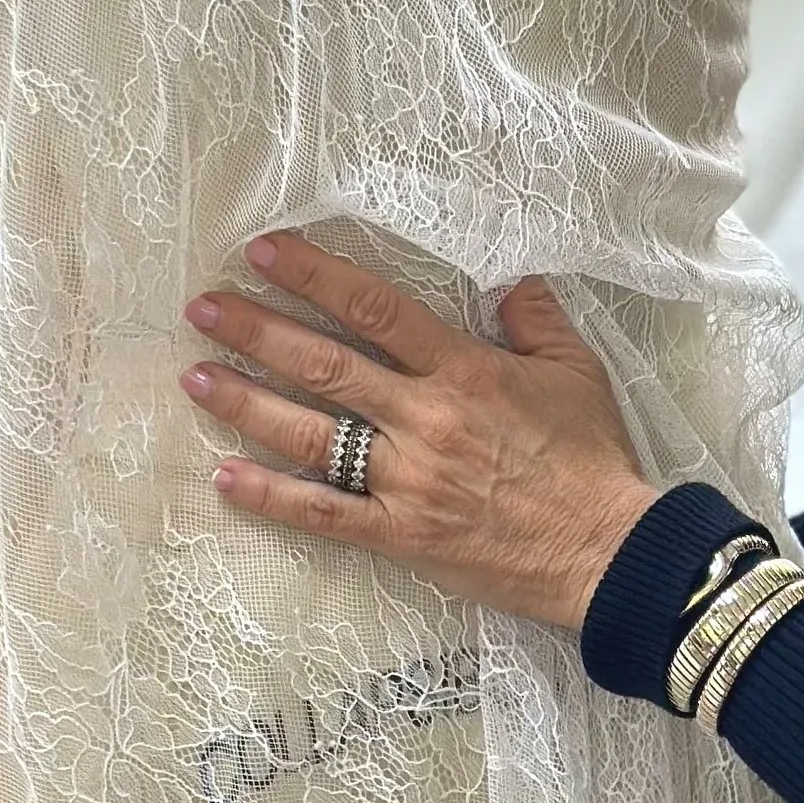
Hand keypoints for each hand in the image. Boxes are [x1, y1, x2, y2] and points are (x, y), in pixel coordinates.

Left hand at [180, 232, 661, 630]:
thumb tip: (507, 280)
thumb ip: (534, 318)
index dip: (316, 276)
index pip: (376, 309)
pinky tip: (225, 476)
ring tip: (195, 375)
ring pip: (311, 434)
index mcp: (464, 371)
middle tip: (205, 307)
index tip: (267, 252)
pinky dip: (272, 496)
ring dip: (246, 402)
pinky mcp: (401, 534)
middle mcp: (425, 419)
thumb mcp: (577, 370)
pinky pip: (323, 514)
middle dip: (258, 331)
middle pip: (325, 365)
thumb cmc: (594, 460)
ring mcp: (407, 479)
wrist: (608, 550)